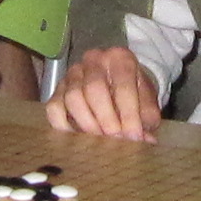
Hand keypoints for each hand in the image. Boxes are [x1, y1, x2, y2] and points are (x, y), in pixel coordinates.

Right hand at [45, 45, 162, 141]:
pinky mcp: (57, 89)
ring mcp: (72, 73)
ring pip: (72, 98)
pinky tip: (78, 140)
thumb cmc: (134, 93)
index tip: (134, 137)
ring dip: (87, 124)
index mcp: (120, 58)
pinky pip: (54, 108)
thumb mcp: (147, 101)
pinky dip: (64, 126)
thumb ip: (147, 119)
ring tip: (99, 142)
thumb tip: (145, 141)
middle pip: (94, 89)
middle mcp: (93, 60)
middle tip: (115, 140)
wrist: (119, 83)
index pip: (123, 85)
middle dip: (106, 119)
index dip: (129, 114)